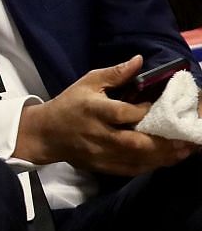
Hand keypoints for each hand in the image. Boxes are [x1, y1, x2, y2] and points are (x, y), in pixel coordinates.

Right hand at [15, 55, 195, 174]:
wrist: (45, 134)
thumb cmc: (69, 105)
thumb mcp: (87, 83)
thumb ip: (115, 74)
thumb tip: (139, 60)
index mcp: (94, 111)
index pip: (123, 114)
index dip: (144, 112)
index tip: (161, 107)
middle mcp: (97, 134)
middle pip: (133, 142)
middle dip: (162, 142)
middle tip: (185, 138)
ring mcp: (99, 153)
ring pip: (135, 159)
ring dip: (162, 156)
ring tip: (184, 151)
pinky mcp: (100, 166)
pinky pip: (129, 170)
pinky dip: (149, 166)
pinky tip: (165, 161)